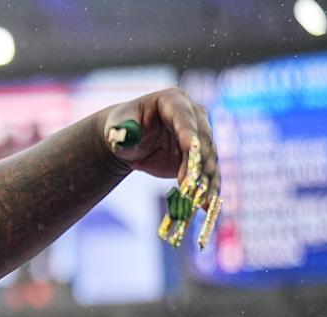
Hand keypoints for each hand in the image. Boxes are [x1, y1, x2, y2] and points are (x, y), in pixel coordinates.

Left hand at [102, 87, 220, 205]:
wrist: (130, 140)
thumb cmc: (122, 128)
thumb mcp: (117, 128)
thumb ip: (122, 131)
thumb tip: (126, 135)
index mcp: (173, 100)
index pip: (183, 116)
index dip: (187, 132)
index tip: (189, 148)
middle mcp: (194, 115)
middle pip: (200, 139)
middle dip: (198, 163)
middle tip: (191, 184)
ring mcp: (200, 136)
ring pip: (207, 159)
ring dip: (206, 180)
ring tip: (201, 200)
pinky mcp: (200, 157)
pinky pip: (207, 174)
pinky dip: (208, 189)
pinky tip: (209, 205)